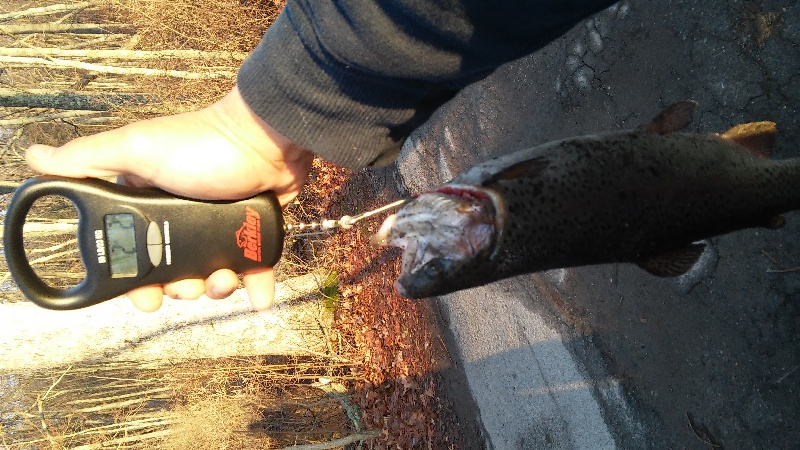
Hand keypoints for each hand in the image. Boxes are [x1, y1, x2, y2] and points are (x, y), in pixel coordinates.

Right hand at [25, 86, 313, 311]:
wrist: (268, 138)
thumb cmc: (205, 142)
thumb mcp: (138, 148)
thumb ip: (89, 158)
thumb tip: (36, 160)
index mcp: (151, 201)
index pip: (134, 251)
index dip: (136, 280)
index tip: (144, 299)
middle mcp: (185, 215)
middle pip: (176, 270)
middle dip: (181, 288)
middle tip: (188, 288)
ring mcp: (221, 224)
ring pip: (213, 273)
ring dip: (217, 288)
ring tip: (224, 281)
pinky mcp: (254, 229)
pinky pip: (254, 266)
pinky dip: (257, 284)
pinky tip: (259, 298)